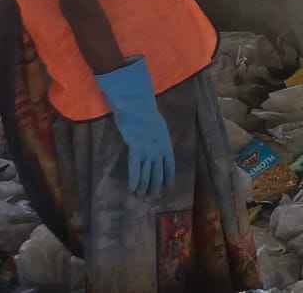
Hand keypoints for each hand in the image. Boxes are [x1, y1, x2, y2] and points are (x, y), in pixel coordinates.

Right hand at [93, 57, 174, 196]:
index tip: (167, 186)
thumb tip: (156, 145)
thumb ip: (158, 138)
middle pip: (158, 173)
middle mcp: (159, 150)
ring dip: (144, 187)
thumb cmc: (146, 113)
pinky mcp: (136, 151)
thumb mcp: (159, 127)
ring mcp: (148, 152)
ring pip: (147, 174)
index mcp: (166, 144)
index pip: (170, 165)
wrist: (137, 107)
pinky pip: (135, 170)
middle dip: (155, 186)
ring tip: (141, 195)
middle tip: (152, 195)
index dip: (168, 177)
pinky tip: (132, 189)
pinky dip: (134, 181)